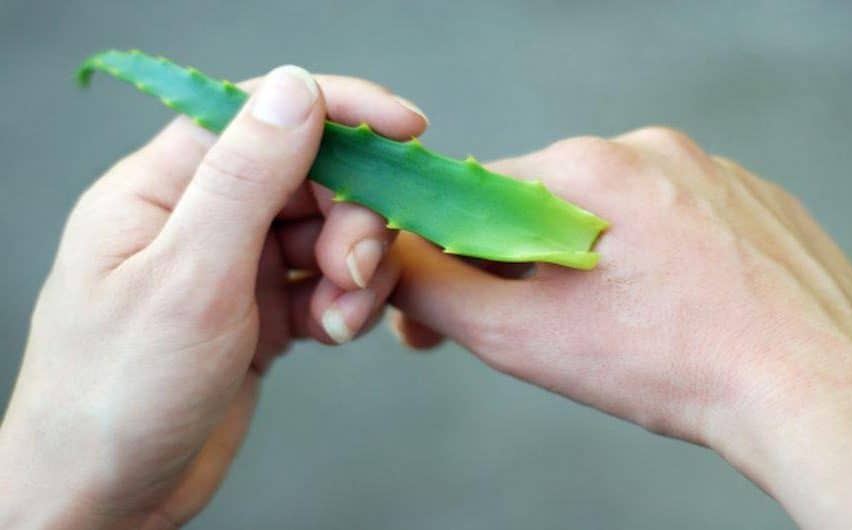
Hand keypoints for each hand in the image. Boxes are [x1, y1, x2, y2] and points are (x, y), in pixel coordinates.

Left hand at [0, 66, 427, 528]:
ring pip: (327, 232)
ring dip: (354, 270)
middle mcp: (202, 218)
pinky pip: (326, 284)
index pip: (260, 114)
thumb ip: (245, 178)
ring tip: (339, 318)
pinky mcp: (262, 312)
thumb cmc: (117, 392)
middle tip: (358, 269)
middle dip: (352, 216)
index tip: (408, 130)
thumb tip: (297, 89)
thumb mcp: (187, 277)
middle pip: (310, 176)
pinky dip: (343, 305)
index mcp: (163, 188)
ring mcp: (235, 267)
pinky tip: (331, 332)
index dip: (339, 110)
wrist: (108, 498)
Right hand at [391, 129, 851, 528]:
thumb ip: (438, 290)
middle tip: (530, 330)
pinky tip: (668, 314)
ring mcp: (712, 173)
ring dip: (588, 265)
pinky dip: (653, 264)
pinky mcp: (753, 204)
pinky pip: (674, 224)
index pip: (479, 193)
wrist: (816, 392)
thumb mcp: (523, 337)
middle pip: (545, 203)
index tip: (443, 299)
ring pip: (612, 215)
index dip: (449, 251)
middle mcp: (652, 151)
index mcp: (590, 167)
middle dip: (521, 267)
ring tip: (612, 330)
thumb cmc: (675, 365)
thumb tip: (394, 263)